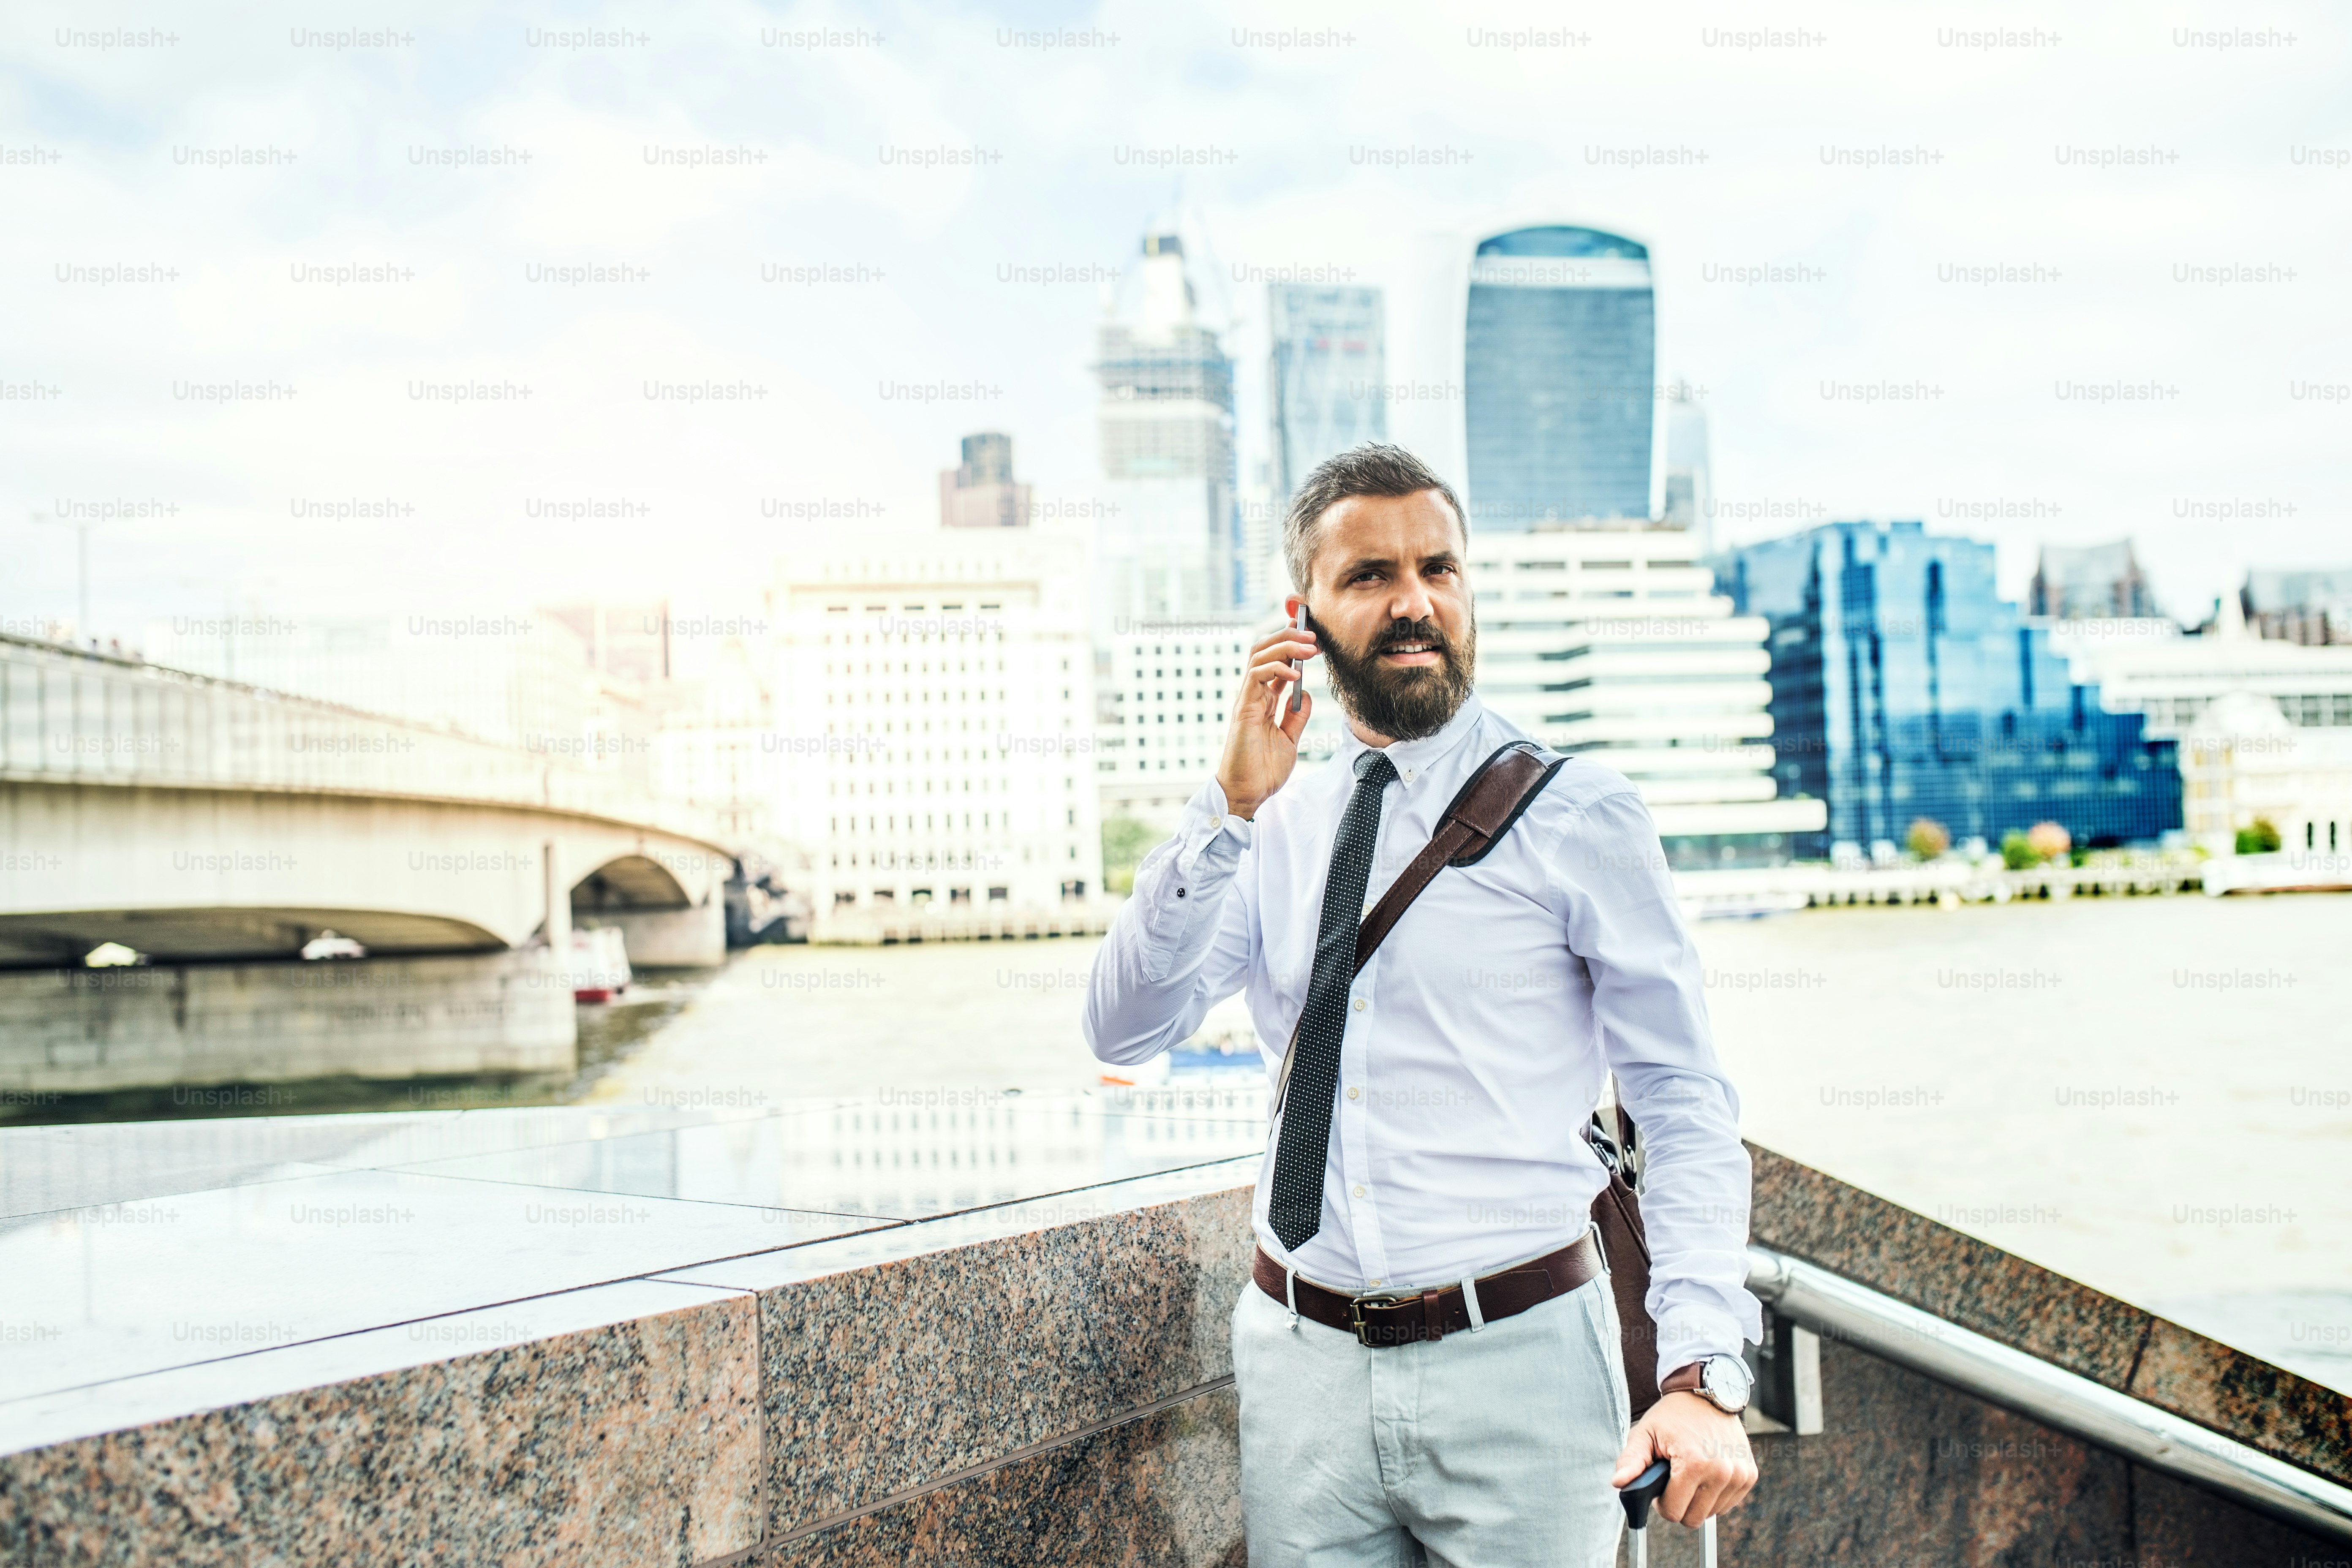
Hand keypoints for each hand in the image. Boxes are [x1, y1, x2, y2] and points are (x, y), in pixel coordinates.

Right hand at [1216, 624, 1316, 819]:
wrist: (1248, 793)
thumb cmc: (1264, 770)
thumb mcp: (1290, 738)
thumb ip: (1296, 715)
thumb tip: (1306, 694)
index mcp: (1264, 701)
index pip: (1275, 662)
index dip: (1291, 645)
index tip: (1312, 638)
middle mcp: (1254, 695)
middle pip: (1264, 650)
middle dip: (1288, 636)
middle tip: (1313, 635)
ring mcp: (1247, 700)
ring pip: (1259, 656)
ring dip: (1285, 645)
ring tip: (1309, 647)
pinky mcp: (1243, 709)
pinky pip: (1256, 676)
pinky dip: (1276, 667)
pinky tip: (1296, 673)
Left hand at [1610, 1392, 1756, 1526]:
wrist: (1706, 1393)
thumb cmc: (1672, 1415)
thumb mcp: (1644, 1433)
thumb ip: (1630, 1461)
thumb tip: (1618, 1483)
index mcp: (1694, 1464)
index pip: (1674, 1513)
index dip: (1662, 1502)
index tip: (1661, 1483)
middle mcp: (1722, 1472)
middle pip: (1694, 1519)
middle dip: (1680, 1503)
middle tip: (1674, 1478)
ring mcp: (1739, 1475)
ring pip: (1711, 1513)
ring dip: (1698, 1499)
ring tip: (1690, 1471)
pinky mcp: (1749, 1475)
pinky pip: (1727, 1504)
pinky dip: (1715, 1494)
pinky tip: (1707, 1471)